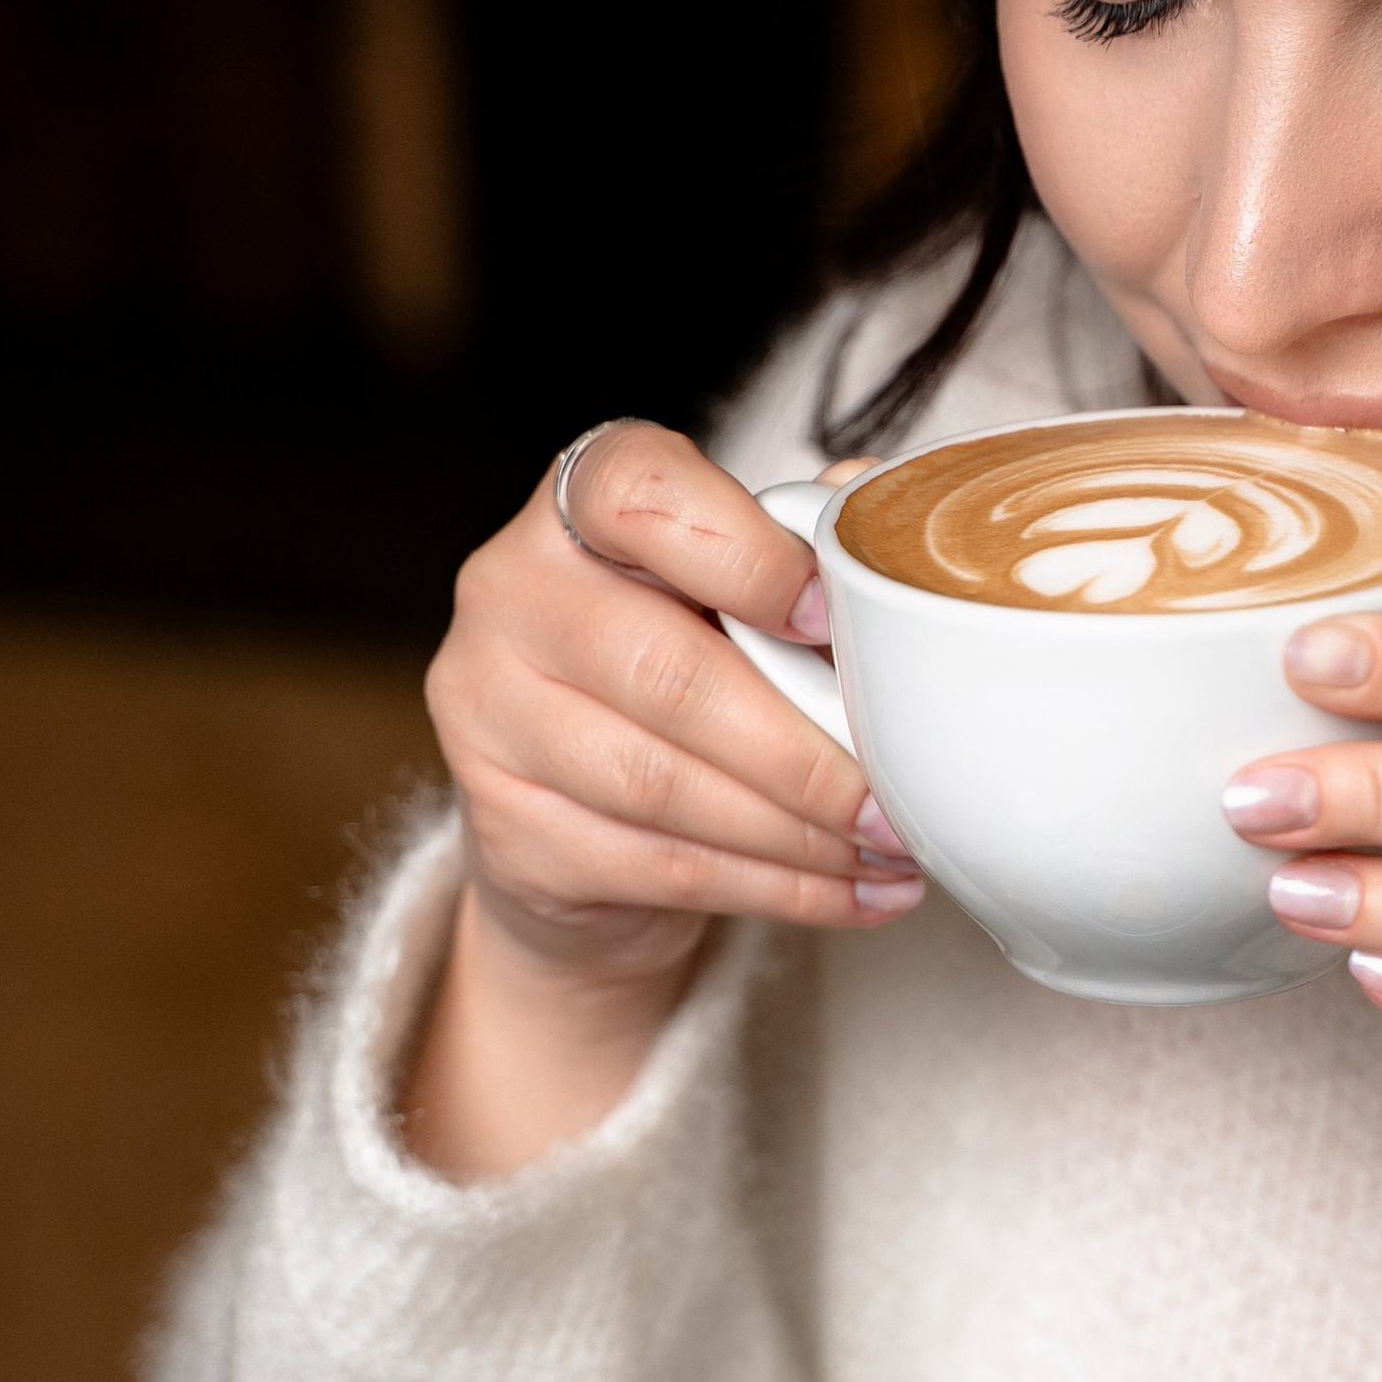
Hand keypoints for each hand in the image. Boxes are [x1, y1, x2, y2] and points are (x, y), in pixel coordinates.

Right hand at [409, 426, 917, 1175]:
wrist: (578, 805)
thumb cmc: (683, 659)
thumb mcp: (733, 581)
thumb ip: (803, 539)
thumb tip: (889, 518)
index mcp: (575, 500)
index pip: (638, 490)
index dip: (746, 554)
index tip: (831, 619)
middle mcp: (511, 594)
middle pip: (665, 672)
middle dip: (802, 750)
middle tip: (892, 796)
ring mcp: (489, 714)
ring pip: (663, 786)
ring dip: (798, 833)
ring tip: (889, 848)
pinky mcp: (507, 828)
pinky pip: (661, 867)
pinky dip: (776, 888)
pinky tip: (852, 891)